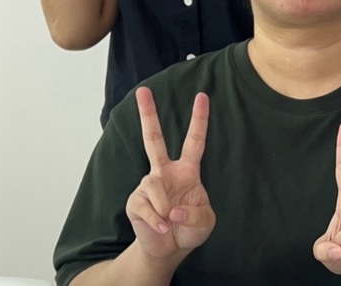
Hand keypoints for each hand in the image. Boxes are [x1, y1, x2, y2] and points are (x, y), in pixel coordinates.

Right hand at [126, 88, 214, 263]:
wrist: (169, 250)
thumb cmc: (189, 229)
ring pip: (154, 185)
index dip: (199, 119)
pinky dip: (157, 221)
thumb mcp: (205, 222)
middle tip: (142, 90)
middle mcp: (165, 172)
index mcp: (187, 171)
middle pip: (154, 139)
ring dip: (166, 208)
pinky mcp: (135, 201)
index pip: (194, 141)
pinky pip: (145, 206)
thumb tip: (173, 208)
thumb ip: (196, 214)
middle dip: (147, 115)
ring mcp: (148, 185)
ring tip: (170, 221)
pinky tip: (162, 228)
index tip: (202, 96)